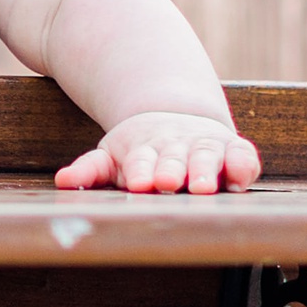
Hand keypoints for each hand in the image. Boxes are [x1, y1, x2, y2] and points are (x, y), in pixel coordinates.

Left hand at [55, 113, 261, 194]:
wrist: (175, 119)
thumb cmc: (138, 151)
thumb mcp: (111, 158)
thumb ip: (90, 170)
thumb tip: (63, 181)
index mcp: (143, 149)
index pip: (140, 161)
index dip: (140, 170)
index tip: (138, 183)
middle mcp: (176, 146)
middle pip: (174, 158)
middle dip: (172, 170)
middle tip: (168, 182)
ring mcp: (205, 146)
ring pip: (207, 157)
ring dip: (206, 170)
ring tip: (203, 187)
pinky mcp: (232, 150)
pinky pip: (242, 156)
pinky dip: (243, 165)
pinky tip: (240, 178)